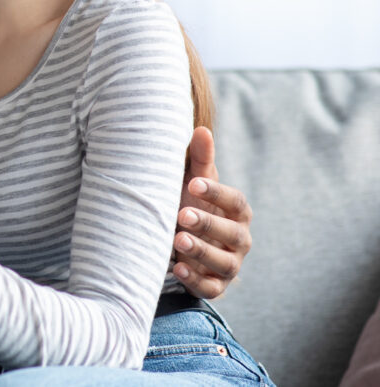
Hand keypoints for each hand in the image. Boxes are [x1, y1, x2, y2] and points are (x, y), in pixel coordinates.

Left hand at [173, 126, 252, 298]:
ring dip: (201, 252)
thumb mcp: (196, 184)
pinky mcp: (216, 286)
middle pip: (231, 233)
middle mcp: (240, 239)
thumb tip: (201, 129)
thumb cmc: (194, 207)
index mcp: (237, 212)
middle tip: (182, 215)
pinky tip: (177, 268)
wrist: (185, 245)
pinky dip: (195, 280)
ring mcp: (229, 265)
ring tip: (177, 240)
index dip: (216, 193)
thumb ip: (200, 160)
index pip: (235, 202)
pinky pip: (211, 287)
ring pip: (223, 263)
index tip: (193, 183)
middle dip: (208, 224)